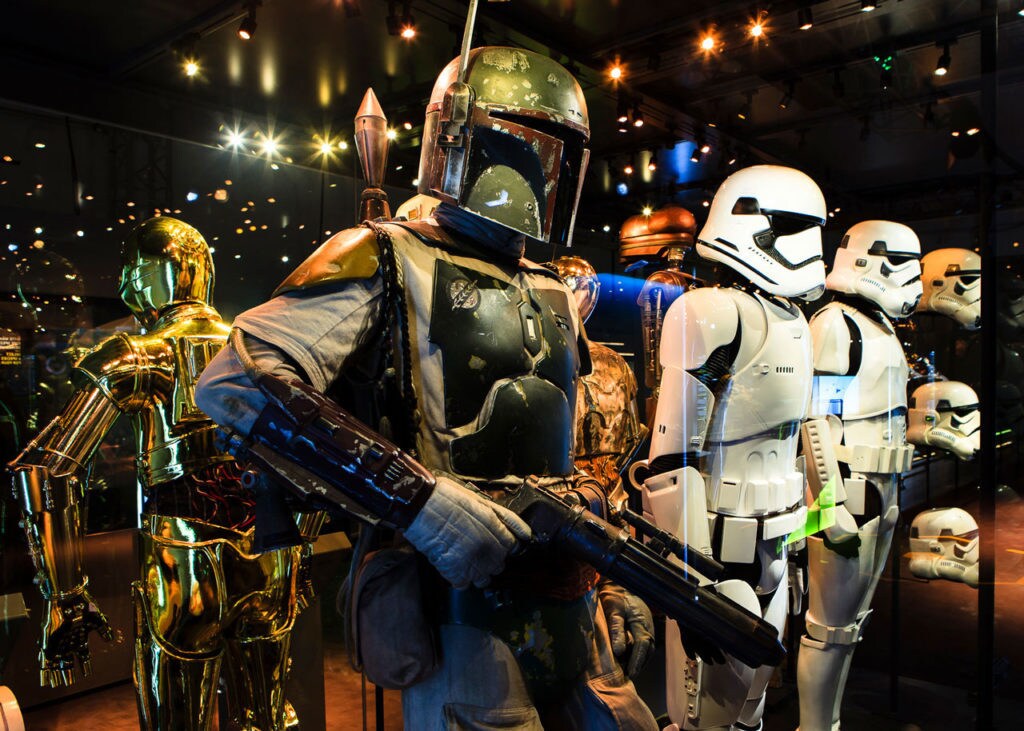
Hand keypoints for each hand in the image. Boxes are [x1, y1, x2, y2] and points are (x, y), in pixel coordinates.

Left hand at [39, 587, 114, 686]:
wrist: (68, 599)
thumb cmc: (84, 607)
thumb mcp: (98, 619)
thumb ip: (104, 630)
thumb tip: (110, 640)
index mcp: (80, 638)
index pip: (83, 656)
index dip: (86, 665)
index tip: (87, 674)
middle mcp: (69, 643)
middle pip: (68, 661)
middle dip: (69, 673)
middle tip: (70, 683)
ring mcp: (58, 644)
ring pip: (57, 663)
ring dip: (57, 674)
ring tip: (56, 685)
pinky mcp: (48, 644)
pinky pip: (45, 661)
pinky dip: (45, 672)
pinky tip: (45, 681)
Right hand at [403, 475, 531, 588]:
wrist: (419, 504)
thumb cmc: (446, 497)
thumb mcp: (480, 500)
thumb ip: (504, 518)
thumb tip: (524, 533)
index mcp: (495, 528)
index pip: (512, 547)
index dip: (505, 546)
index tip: (499, 546)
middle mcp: (487, 547)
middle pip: (499, 565)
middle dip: (492, 560)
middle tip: (479, 552)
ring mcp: (471, 562)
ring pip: (484, 579)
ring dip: (478, 573)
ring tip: (467, 562)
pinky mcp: (453, 572)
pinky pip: (464, 585)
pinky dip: (460, 580)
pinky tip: (455, 568)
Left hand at [598, 580, 653, 677]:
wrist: (618, 584)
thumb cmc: (615, 596)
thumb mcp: (614, 611)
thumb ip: (617, 630)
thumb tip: (619, 651)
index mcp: (642, 621)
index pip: (642, 645)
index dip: (637, 660)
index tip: (630, 673)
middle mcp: (648, 625)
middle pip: (647, 650)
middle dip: (639, 664)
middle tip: (629, 677)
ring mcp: (648, 626)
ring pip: (648, 648)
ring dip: (640, 660)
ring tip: (629, 672)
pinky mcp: (645, 626)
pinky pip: (645, 644)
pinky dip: (639, 653)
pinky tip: (630, 660)